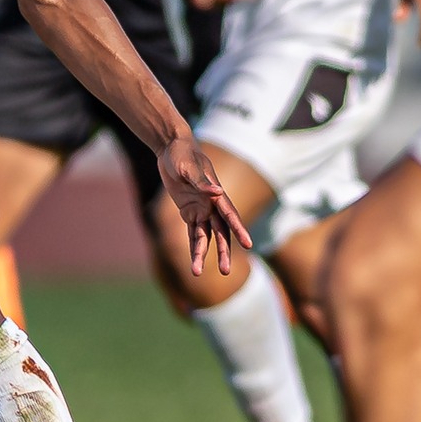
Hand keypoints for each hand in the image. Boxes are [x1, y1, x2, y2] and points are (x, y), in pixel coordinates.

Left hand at [157, 135, 252, 275]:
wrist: (172, 149)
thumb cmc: (183, 154)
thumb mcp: (189, 166)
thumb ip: (201, 182)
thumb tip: (218, 192)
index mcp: (216, 195)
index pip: (230, 215)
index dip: (239, 230)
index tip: (248, 244)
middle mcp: (212, 205)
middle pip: (221, 233)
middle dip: (223, 252)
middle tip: (226, 272)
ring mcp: (201, 210)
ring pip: (205, 237)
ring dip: (203, 254)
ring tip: (197, 273)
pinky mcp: (189, 212)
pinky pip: (192, 233)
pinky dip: (193, 246)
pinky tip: (194, 262)